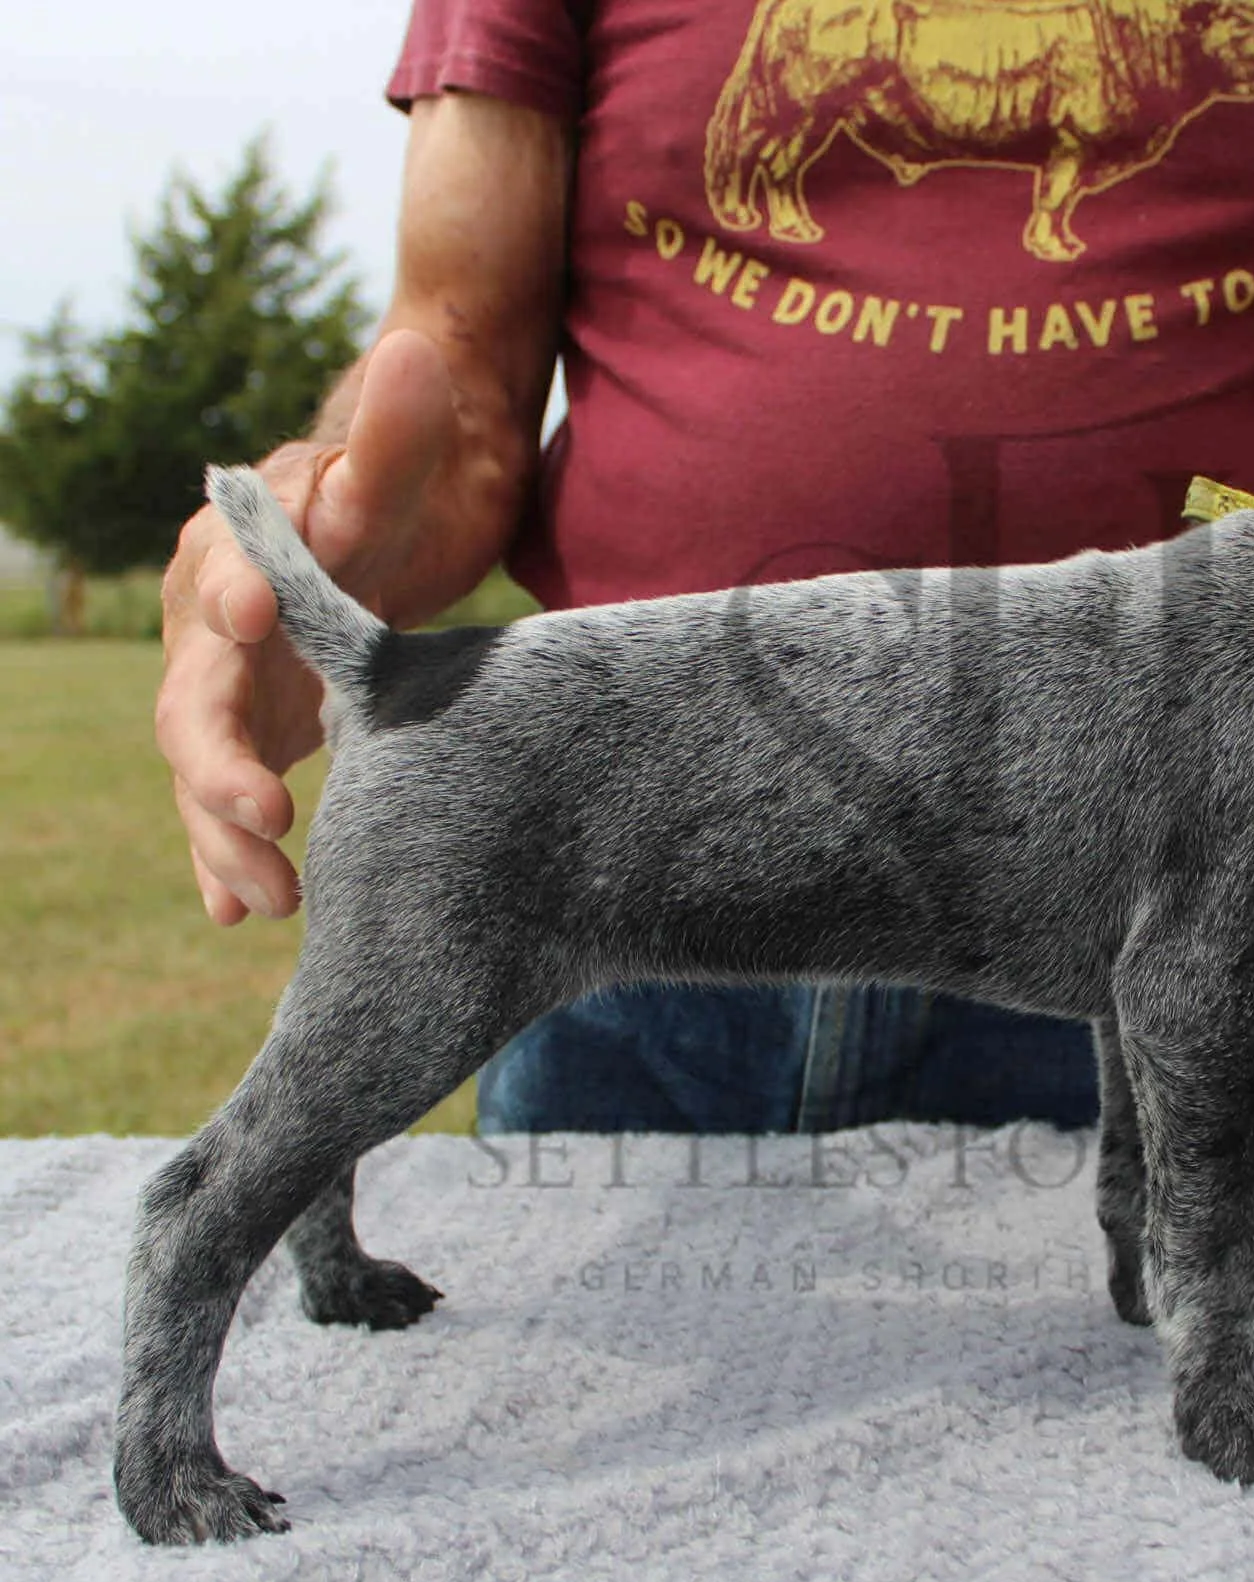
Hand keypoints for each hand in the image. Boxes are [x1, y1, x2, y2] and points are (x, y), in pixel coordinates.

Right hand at [156, 330, 457, 920]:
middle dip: (219, 762)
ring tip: (272, 899)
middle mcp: (208, 630)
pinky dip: (228, 860)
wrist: (372, 536)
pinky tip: (241, 915)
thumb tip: (418, 352)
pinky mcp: (250, 743)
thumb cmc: (380, 496)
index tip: (255, 619)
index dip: (236, 597)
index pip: (223, 577)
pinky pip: (229, 811)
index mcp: (232, 554)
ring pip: (204, 773)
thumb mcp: (391, 472)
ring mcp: (224, 694)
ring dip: (225, 838)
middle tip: (265, 811)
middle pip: (194, 700)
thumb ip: (396, 431)